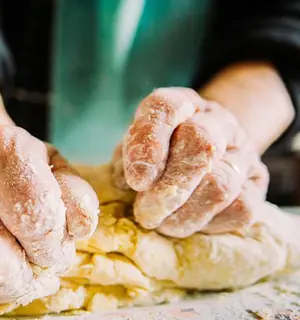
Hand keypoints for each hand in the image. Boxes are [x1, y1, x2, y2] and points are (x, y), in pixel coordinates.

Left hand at [115, 87, 268, 237]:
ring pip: (220, 184)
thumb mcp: (135, 147)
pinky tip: (187, 223)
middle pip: (201, 143)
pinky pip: (239, 208)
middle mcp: (216, 120)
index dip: (149, 142)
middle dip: (169, 186)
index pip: (166, 108)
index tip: (137, 180)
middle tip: (145, 213)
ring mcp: (242, 150)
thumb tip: (127, 183)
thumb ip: (127, 159)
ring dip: (184, 213)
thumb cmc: (158, 153)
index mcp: (181, 104)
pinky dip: (208, 223)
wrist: (205, 154)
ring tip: (160, 223)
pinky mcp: (256, 183)